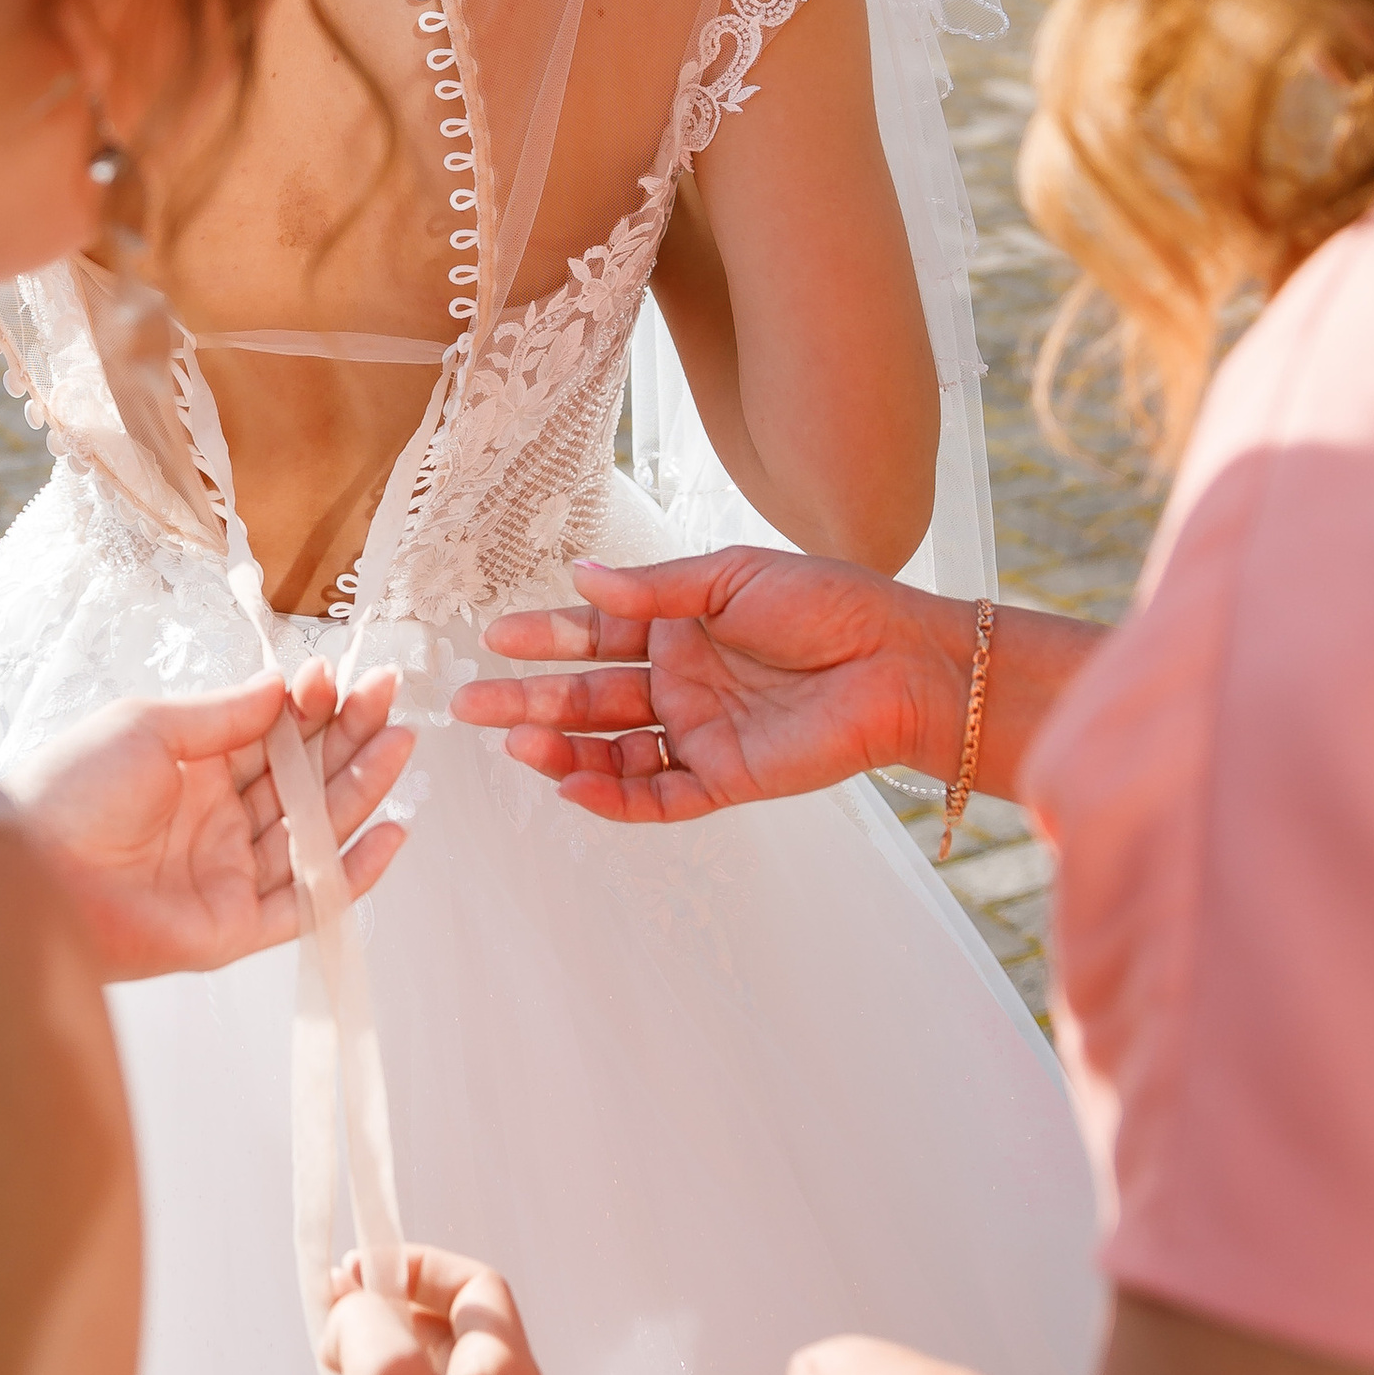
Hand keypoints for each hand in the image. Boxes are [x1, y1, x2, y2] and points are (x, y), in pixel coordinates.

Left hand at [9, 664, 411, 979]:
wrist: (26, 870)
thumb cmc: (68, 789)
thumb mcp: (146, 727)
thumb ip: (223, 715)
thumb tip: (283, 685)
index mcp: (191, 771)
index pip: (271, 736)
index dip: (310, 707)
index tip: (342, 675)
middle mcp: (215, 822)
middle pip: (301, 779)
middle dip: (347, 738)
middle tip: (389, 698)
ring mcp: (226, 875)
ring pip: (312, 832)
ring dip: (359, 790)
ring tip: (400, 745)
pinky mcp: (232, 929)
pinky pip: (305, 902)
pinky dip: (351, 873)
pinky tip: (389, 832)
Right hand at [322, 1247, 549, 1374]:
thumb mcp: (383, 1371)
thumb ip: (369, 1316)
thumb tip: (356, 1315)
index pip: (478, 1288)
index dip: (418, 1265)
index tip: (361, 1271)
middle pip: (461, 1337)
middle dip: (396, 1313)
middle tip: (340, 1315)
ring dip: (391, 1364)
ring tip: (341, 1369)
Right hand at [450, 547, 956, 821]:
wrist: (902, 663)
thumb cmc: (830, 605)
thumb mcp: (734, 577)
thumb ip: (656, 589)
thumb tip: (580, 579)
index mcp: (681, 624)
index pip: (597, 633)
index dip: (546, 636)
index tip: (495, 637)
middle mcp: (683, 681)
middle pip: (591, 697)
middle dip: (531, 699)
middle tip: (471, 702)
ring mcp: (701, 732)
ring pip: (614, 749)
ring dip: (562, 749)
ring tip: (515, 743)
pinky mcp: (727, 778)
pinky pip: (659, 796)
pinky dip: (614, 797)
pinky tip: (572, 785)